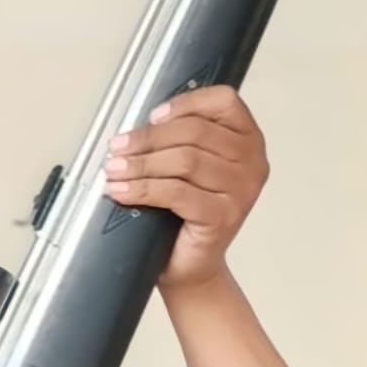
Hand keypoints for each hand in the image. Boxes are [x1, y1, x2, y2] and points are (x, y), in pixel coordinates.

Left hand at [102, 85, 268, 288]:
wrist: (190, 265)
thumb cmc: (184, 213)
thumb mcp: (187, 166)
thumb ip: (178, 138)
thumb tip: (140, 124)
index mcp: (248, 139)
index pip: (223, 101)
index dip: (185, 104)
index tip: (152, 116)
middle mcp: (252, 162)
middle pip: (196, 132)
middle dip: (149, 138)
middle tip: (116, 148)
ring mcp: (241, 191)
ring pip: (185, 161)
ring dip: (142, 164)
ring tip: (114, 170)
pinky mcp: (223, 217)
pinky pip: (177, 193)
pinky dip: (143, 189)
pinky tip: (120, 191)